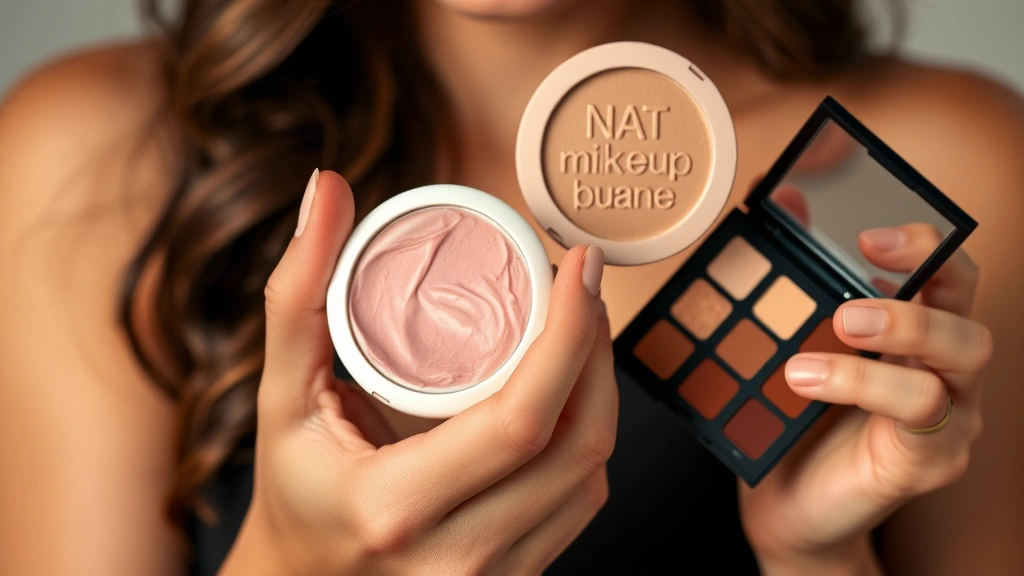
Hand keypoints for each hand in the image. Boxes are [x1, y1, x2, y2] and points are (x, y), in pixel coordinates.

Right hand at [220, 170, 616, 574]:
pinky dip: (585, 441)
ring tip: (578, 331)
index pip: (521, 421)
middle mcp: (455, 559)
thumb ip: (299, 290)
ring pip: (590, 479)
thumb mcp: (280, 393)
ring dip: (600, 395)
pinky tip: (569, 395)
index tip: (580, 268)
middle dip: (597, 354)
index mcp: (395, 508)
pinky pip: (579, 506)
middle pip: (576, 446)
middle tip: (581, 287)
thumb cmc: (293, 486)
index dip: (571, 336)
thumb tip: (324, 189)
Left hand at [740, 214, 991, 571]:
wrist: (785, 511)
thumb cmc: (791, 425)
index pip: (946, 278)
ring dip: (897, 333)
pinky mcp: (929, 461)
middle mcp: (941, 375)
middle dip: (922, 283)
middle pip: (968, 313)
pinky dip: (864, 386)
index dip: (922, 245)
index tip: (866, 233)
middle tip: (857, 282)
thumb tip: (783, 199)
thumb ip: (796, 279)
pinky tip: (806, 381)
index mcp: (913, 340)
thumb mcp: (787, 344)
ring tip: (830, 334)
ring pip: (961, 358)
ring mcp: (946, 420)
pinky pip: (920, 414)